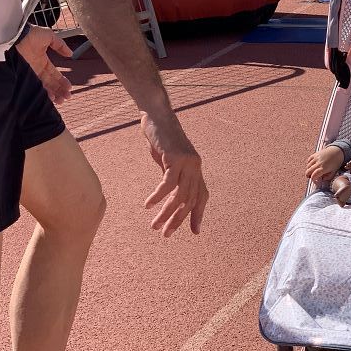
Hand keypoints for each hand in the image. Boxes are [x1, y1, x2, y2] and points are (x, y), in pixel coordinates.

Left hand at [16, 25, 72, 103]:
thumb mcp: (48, 36)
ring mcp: (29, 74)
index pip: (53, 74)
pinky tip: (50, 98)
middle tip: (67, 97)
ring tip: (61, 101)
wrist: (13, 36)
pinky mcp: (23, 77)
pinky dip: (42, 93)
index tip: (69, 88)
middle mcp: (36, 69)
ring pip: (43, 87)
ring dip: (53, 94)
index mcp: (42, 60)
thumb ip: (60, 45)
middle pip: (50, 83)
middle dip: (59, 90)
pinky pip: (34, 87)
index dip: (61, 81)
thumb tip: (71, 54)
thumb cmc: (29, 34)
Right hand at [141, 112, 208, 235]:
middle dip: (178, 219)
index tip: (194, 232)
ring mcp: (188, 162)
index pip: (202, 196)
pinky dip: (158, 196)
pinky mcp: (175, 157)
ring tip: (155, 225)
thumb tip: (169, 196)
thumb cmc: (160, 138)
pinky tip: (148, 205)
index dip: (198, 214)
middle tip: (165, 234)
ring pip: (180, 195)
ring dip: (167, 213)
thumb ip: (172, 176)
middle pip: (190, 200)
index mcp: (196, 169)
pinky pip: (167, 183)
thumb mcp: (168, 160)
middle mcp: (196, 166)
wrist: (157, 116)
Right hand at [306, 145, 344, 181]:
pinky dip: (309, 163)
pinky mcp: (315, 154)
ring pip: (308, 166)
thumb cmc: (336, 162)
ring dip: (309, 170)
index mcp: (324, 168)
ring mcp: (316, 158)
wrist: (337, 151)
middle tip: (310, 177)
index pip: (314, 175)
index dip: (313, 179)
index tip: (314, 180)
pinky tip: (312, 165)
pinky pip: (309, 160)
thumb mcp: (334, 171)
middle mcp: (319, 163)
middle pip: (309, 171)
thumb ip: (328, 177)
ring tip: (312, 171)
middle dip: (308, 175)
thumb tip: (322, 179)